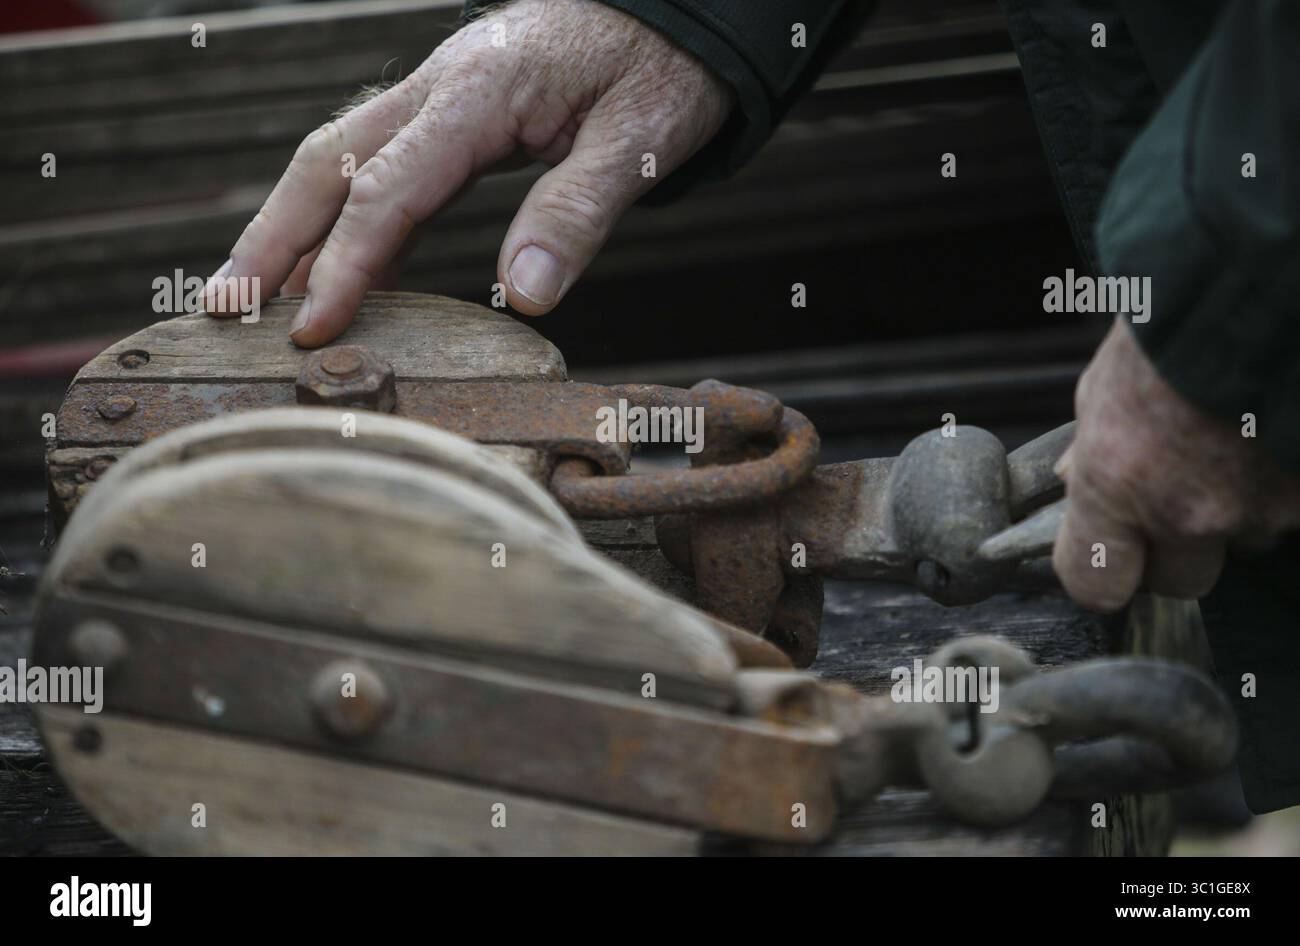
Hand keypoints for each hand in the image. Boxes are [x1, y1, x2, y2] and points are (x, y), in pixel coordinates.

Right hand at [203, 0, 732, 344]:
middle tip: (223, 311)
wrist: (672, 13)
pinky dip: (342, 216)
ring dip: (288, 225)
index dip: (345, 264)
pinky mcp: (450, 113)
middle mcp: (439, 88)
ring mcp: (437, 97)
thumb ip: (579, 212)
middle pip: (328, 161)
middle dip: (271, 238)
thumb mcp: (639, 142)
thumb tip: (525, 296)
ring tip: (250, 297)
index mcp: (477, 93)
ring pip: (338, 158)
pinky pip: (377, 163)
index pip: (388, 188)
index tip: (313, 328)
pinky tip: (329, 263)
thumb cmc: (661, 69)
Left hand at [1053, 319, 1299, 610]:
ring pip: (1247, 541)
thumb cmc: (1176, 324)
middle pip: (1180, 580)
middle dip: (1178, 548)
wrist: (1266, 285)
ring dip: (1240, 508)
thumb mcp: (1107, 383)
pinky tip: (1272, 436)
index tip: (1107, 559)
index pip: (1095, 586)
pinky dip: (1285, 481)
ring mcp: (1261, 511)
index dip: (1101, 576)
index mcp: (1116, 484)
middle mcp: (1186, 511)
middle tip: (1180, 492)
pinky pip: (1294, 510)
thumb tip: (1069, 481)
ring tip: (1234, 441)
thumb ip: (1090, 447)